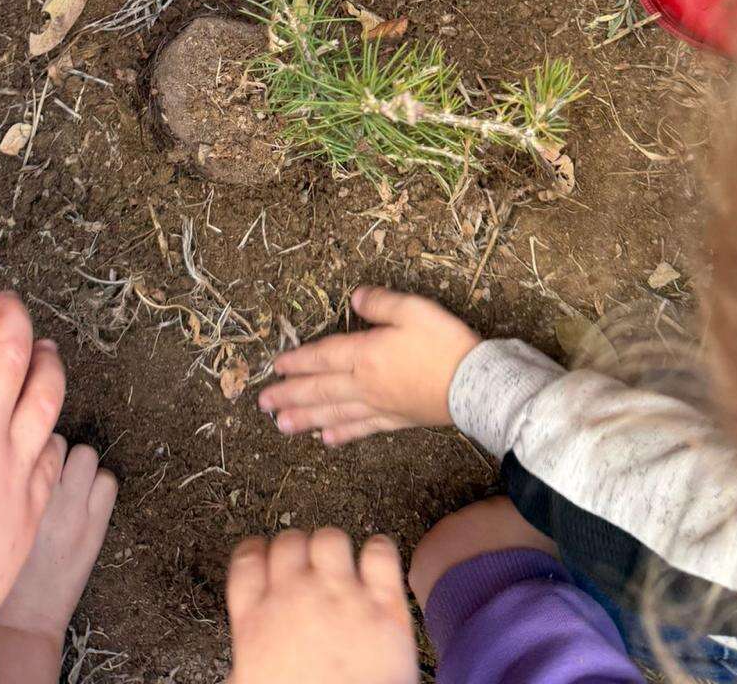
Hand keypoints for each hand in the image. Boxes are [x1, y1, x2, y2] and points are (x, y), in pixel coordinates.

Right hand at [0, 278, 65, 683]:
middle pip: (8, 354)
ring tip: (45, 345)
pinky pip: (54, 452)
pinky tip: (50, 422)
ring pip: (46, 395)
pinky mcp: (30, 507)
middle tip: (10, 301)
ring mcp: (10, 470)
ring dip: (48, 361)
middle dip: (13, 316)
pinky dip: (54, 427)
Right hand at [226, 530, 417, 683]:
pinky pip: (379, 552)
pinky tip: (376, 565)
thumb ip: (243, 667)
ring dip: (335, 549)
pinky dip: (379, 551)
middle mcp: (295, 599)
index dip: (258, 551)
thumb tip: (236, 674)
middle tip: (309, 569)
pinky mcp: (383, 604)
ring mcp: (341, 596)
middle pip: (289, 541)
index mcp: (258, 621)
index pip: (248, 559)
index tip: (268, 556)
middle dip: (299, 550)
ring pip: (331, 538)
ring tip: (341, 568)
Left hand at [259, 284, 479, 445]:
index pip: (323, 357)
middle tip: (262, 404)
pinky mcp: (396, 420)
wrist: (474, 385)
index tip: (274, 367)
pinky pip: (362, 429)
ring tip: (281, 426)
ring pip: (334, 413)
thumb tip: (354, 296)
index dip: (298, 361)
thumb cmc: (444, 343)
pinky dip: (342, 434)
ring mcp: (380, 405)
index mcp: (365, 354)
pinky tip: (327, 441)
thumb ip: (380, 303)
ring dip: (305, 419)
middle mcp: (365, 383)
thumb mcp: (413, 310)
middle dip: (289, 396)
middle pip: (320, 390)